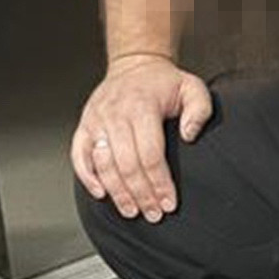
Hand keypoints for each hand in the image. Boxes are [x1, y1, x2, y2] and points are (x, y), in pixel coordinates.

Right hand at [70, 54, 212, 219]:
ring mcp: (97, 120)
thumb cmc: (164, 83)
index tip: (169, 203)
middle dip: (142, 194)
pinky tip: (101, 194)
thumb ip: (199, 110)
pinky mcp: (84, 126)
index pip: (151, 154)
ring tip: (132, 211)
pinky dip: (88, 177)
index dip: (160, 183)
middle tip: (153, 214)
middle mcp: (115, 113)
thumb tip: (189, 136)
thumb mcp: (192, 87)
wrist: (134, 64)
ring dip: (118, 193)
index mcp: (142, 106)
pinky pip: (79, 156)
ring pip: (104, 164)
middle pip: (127, 164)